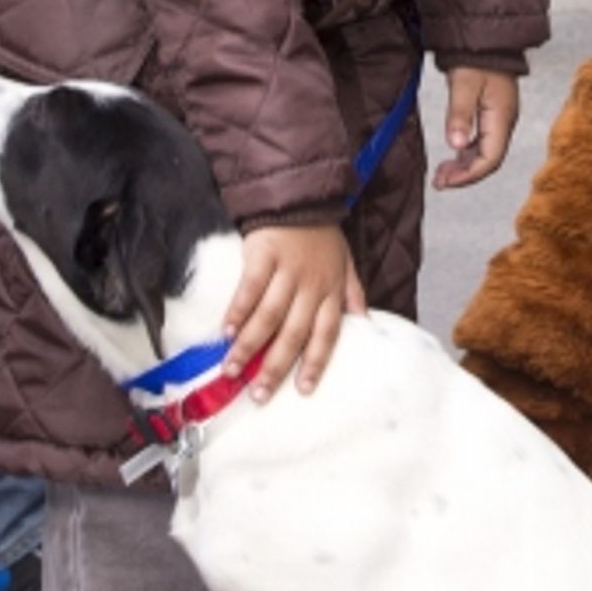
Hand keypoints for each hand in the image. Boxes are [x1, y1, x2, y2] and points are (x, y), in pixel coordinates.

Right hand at [222, 224, 366, 400]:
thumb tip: (365, 323)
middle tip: (258, 394)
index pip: (326, 334)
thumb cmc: (322, 236)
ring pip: (269, 316)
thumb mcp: (346, 263)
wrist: (302, 196)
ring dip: (249, 346)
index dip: (315, 363)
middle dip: (275, 367)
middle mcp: (311, 285)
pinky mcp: (263, 255)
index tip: (303, 390)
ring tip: (232, 369)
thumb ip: (353, 294)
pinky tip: (226, 332)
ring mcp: (286, 271)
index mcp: (331, 291)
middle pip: (293, 333)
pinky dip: (237, 311)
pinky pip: (249, 288)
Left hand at [432, 67, 518, 189]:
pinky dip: (467, 153)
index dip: (468, 176)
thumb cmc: (477, 56)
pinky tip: (453, 156)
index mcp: (502, 118)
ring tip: (442, 173)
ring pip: (485, 153)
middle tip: (440, 182)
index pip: (490, 159)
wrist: (488, 37)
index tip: (446, 182)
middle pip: (489, 161)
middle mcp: (505, 122)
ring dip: (465, 166)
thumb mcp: (464, 84)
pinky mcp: (494, 114)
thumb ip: (459, 115)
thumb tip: (454, 145)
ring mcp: (500, 119)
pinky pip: (483, 142)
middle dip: (465, 175)